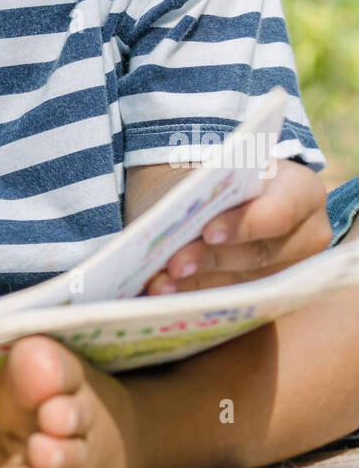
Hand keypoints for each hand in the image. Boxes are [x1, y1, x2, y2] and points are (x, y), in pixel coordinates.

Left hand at [143, 159, 330, 294]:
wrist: (236, 193)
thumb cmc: (229, 175)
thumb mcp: (223, 168)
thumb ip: (208, 185)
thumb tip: (173, 211)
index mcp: (302, 191)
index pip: (280, 212)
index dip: (244, 225)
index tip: (207, 232)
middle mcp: (306, 236)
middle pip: (259, 254)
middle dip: (211, 259)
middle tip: (173, 264)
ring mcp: (291, 269)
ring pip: (243, 282)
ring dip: (197, 284)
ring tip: (161, 283)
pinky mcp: (270, 292)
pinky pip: (232, 298)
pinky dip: (195, 294)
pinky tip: (166, 292)